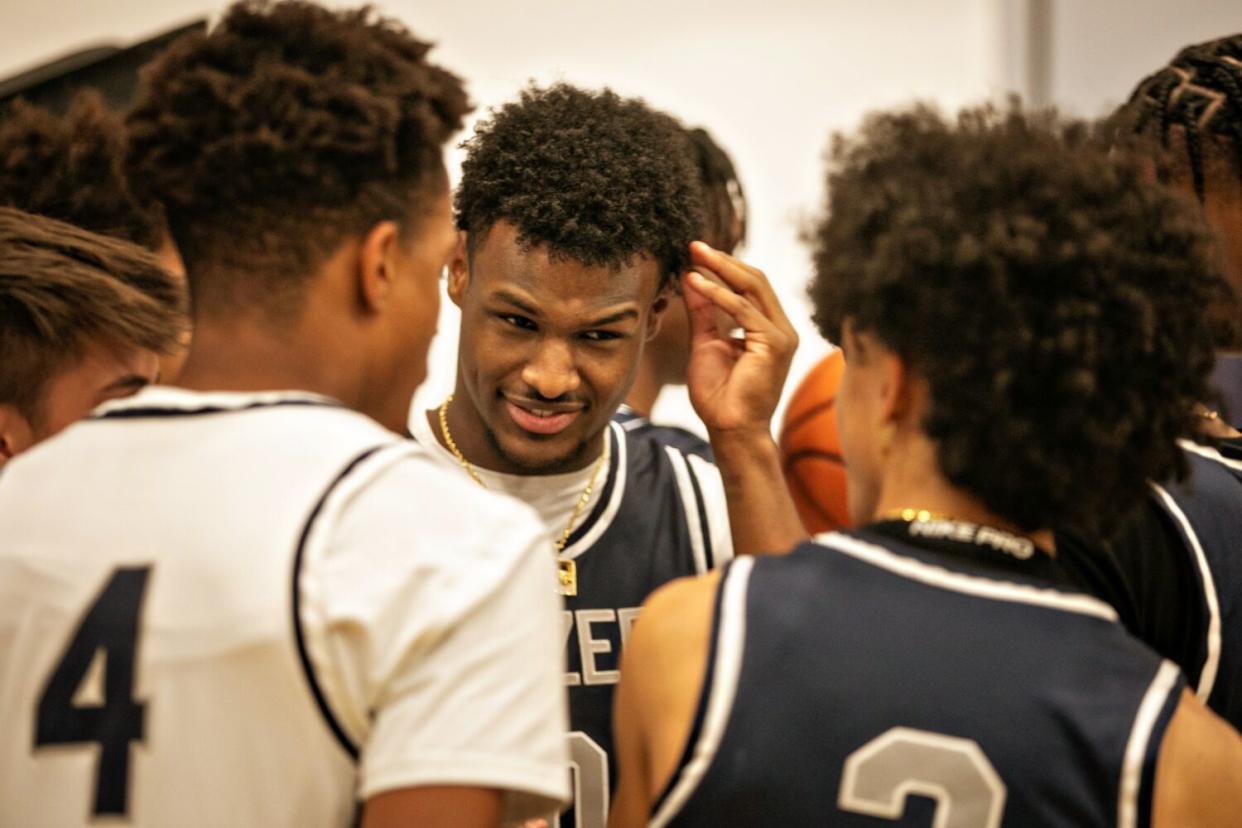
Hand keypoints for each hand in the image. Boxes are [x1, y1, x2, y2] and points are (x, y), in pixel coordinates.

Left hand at [683, 242, 797, 435]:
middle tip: (694, 245)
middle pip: (755, 280)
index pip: (750, 286)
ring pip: (753, 288)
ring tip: (694, 255)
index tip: (695, 252)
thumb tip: (691, 277)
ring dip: (721, 269)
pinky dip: (719, 294)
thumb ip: (703, 312)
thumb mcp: (706, 344)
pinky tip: (697, 283)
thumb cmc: (719, 395)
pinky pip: (744, 310)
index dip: (724, 266)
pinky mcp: (775, 344)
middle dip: (723, 260)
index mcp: (769, 329)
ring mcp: (782, 336)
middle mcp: (781, 329)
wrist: (730, 430)